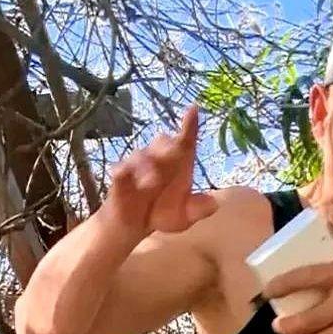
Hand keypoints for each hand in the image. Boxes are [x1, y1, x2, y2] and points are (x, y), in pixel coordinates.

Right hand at [105, 105, 217, 239]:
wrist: (136, 224)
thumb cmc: (163, 213)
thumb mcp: (184, 216)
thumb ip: (198, 209)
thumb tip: (213, 204)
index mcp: (178, 162)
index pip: (185, 139)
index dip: (189, 124)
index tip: (193, 109)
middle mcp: (157, 158)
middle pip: (162, 141)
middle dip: (167, 145)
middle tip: (173, 152)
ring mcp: (137, 165)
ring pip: (140, 156)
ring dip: (145, 166)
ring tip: (151, 183)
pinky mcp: (119, 176)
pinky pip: (119, 169)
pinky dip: (121, 171)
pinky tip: (122, 175)